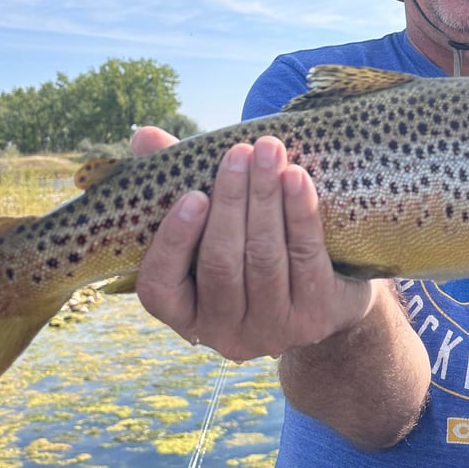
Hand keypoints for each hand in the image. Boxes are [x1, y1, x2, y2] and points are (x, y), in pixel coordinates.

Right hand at [130, 127, 374, 361]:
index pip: (160, 286)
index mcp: (184, 311)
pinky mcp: (315, 317)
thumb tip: (144, 136)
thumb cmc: (248, 248)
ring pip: (264, 258)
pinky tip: (298, 178)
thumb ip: (172, 183)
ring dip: (266, 198)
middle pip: (221, 263)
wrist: (324, 297)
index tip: (193, 195)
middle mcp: (223, 331)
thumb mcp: (210, 223)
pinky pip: (306, 259)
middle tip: (240, 152)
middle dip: (231, 202)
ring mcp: (272, 329)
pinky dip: (300, 214)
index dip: (174, 240)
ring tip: (269, 151)